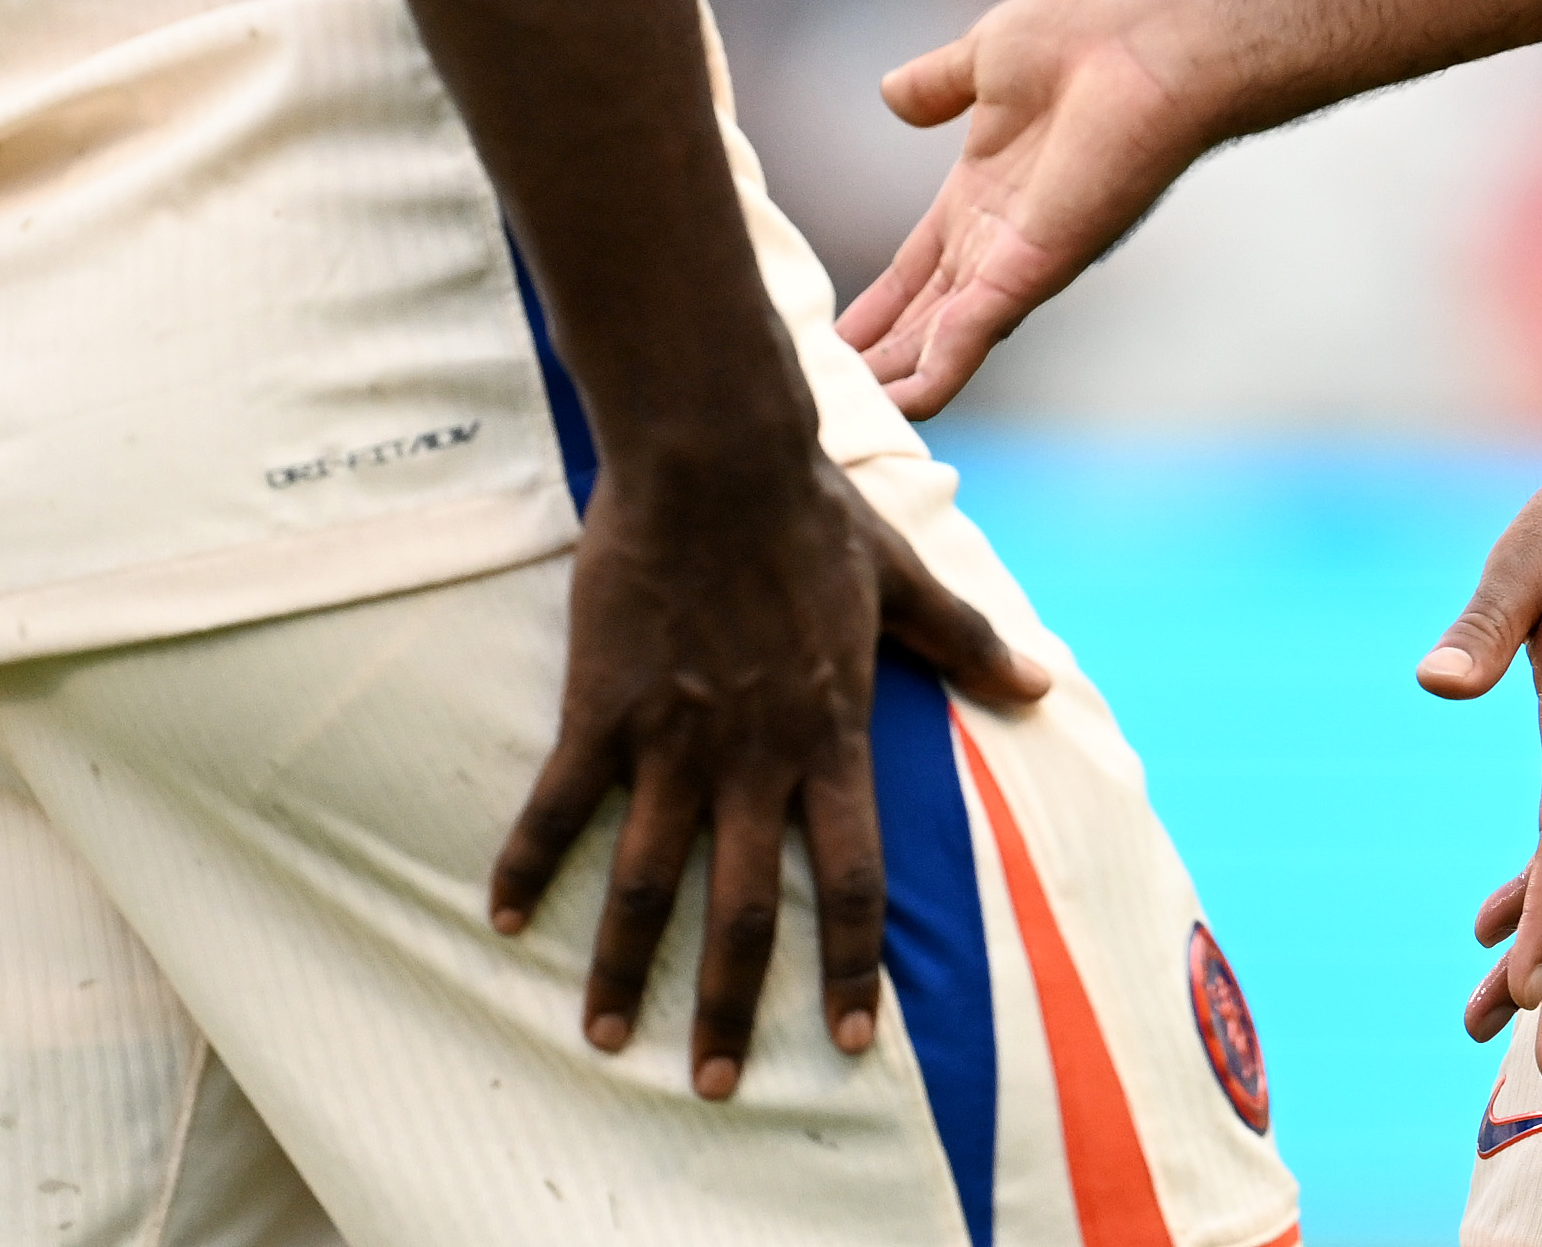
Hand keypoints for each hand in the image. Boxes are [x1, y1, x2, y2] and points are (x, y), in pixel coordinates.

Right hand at [489, 447, 1046, 1096]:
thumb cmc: (810, 513)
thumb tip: (1039, 683)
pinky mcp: (604, 707)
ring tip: (606, 1037)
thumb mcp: (902, 581)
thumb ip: (964, 642)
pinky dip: (526, 866)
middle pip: (745, 911)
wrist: (717, 455)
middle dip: (732, 1006)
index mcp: (831, 735)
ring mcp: (673, 739)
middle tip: (716, 1085)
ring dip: (624, 967)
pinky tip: (502, 919)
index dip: (853, 966)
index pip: (854, 879)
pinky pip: (559, 806)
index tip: (853, 1041)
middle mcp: (755, 757)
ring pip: (645, 883)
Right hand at [838, 0, 1221, 417]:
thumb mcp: (985, 56)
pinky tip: (904, 405)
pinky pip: (975, 329)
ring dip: (898, 380)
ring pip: (943, 339)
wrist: (1149, 43)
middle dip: (881, 357)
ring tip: (852, 420)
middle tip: (830, 401)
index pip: (919, 265)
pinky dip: (940, 368)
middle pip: (926, 315)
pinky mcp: (1035, 267)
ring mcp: (1018, 259)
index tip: (837, 340)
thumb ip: (937, 82)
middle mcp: (999, 238)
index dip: (880, 304)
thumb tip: (891, 93)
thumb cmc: (1087, 37)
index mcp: (983, 192)